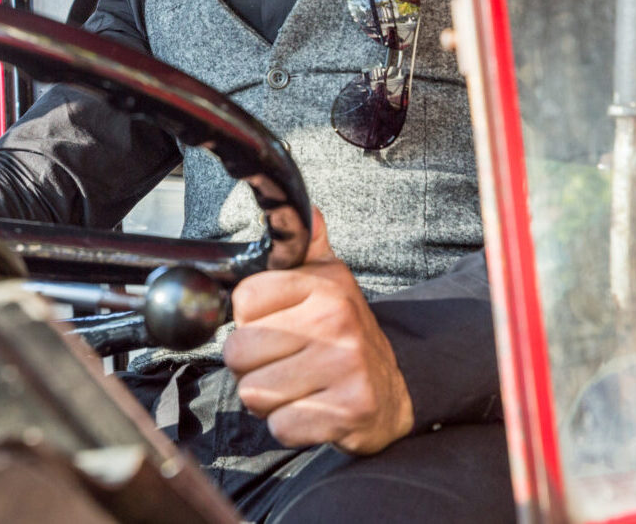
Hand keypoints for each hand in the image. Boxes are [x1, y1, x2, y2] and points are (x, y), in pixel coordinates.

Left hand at [223, 207, 414, 454]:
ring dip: (267, 397)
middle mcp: (335, 322)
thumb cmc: (348, 332)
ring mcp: (343, 368)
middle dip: (250, 364)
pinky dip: (288, 424)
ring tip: (294, 384)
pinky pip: (280, 426)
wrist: (395, 387)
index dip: (248, 319)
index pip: (244, 299)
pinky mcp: (346, 411)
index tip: (270, 323)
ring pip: (254, 392)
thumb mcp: (333, 280)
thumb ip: (310, 244)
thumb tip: (307, 209)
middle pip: (240, 351)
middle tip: (279, 361)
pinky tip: (310, 408)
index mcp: (325, 286)